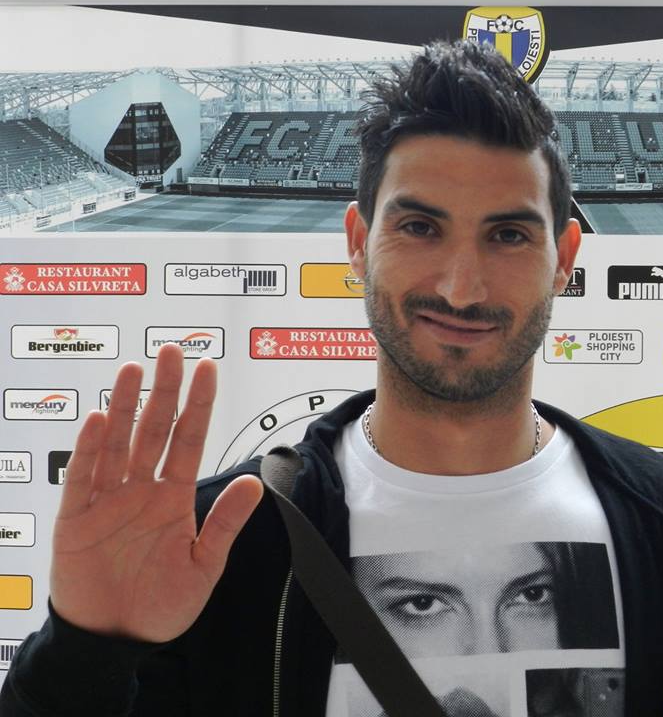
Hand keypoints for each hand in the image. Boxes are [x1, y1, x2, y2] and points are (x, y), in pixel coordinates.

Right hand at [49, 344, 263, 642]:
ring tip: (134, 371)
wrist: (116, 640)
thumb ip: (225, 522)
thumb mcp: (203, 564)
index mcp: (173, 498)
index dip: (197, 405)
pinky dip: (88, 449)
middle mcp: (141, 491)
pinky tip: (100, 420)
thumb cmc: (160, 605)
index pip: (188, 440)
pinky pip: (82, 479)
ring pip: (117, 444)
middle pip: (153, 431)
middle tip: (172, 353)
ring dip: (125, 407)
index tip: (207, 369)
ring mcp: (107, 502)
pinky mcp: (76, 520)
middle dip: (163, 391)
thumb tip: (256, 484)